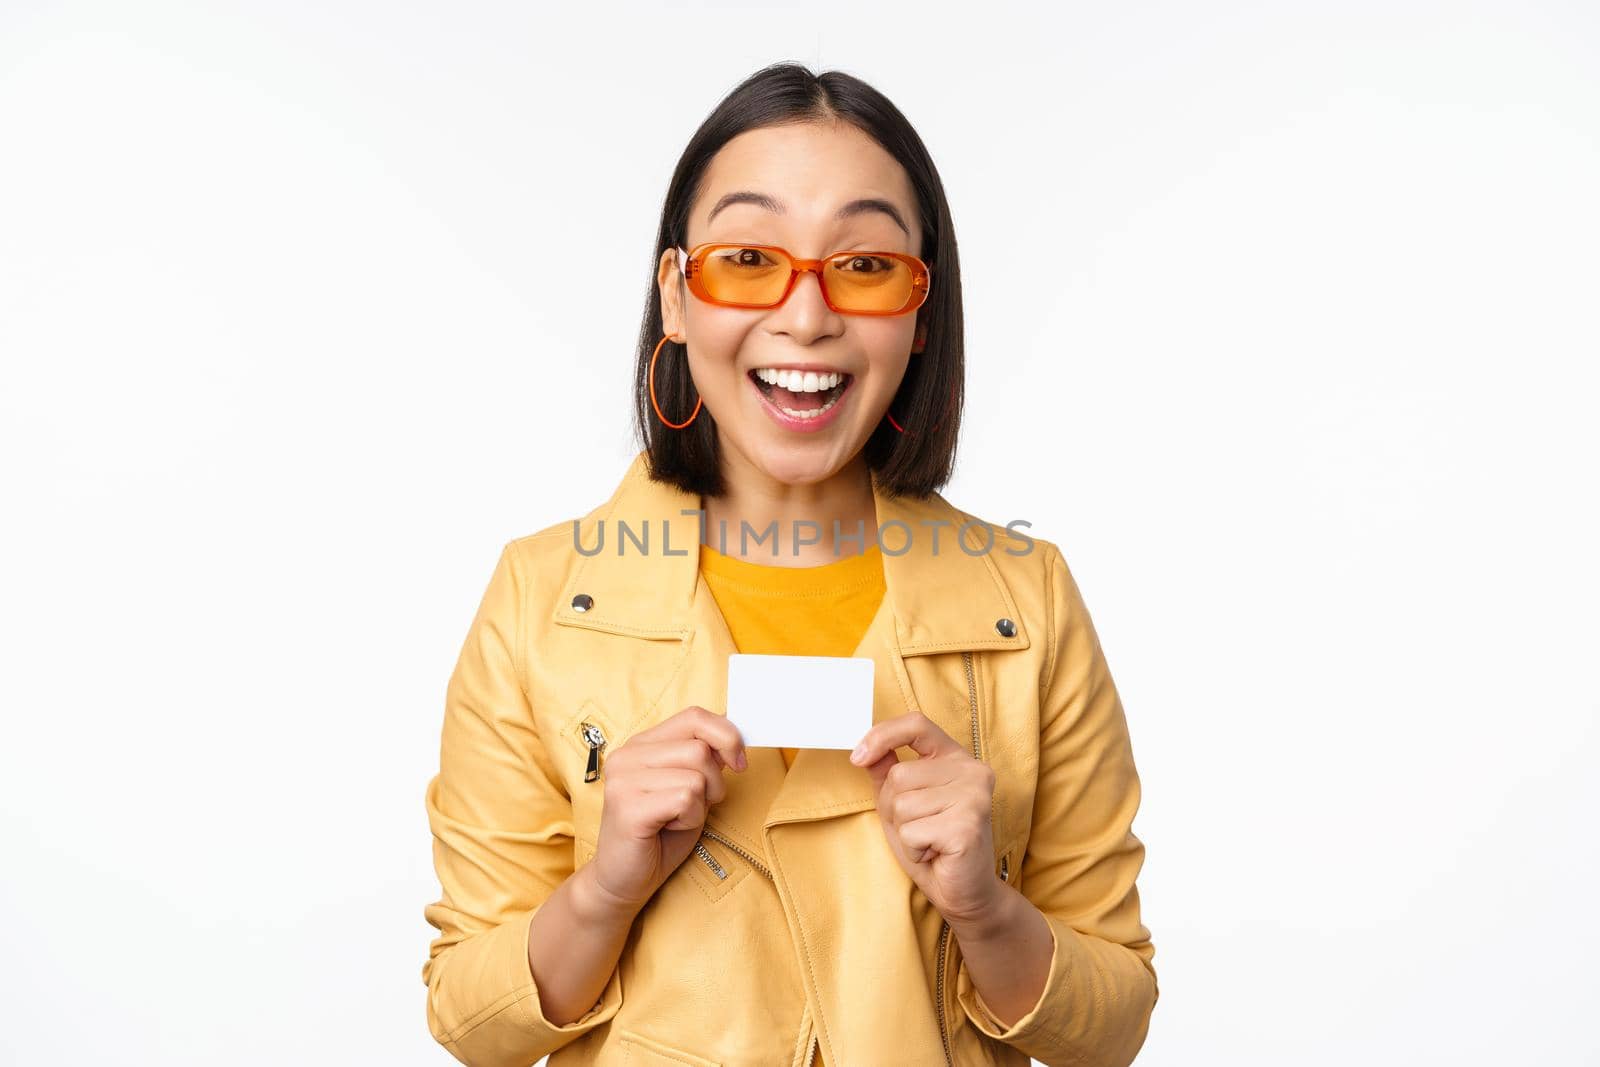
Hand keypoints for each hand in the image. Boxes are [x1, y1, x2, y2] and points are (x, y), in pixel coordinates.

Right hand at [589, 706, 747, 915]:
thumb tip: (735, 737)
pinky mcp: (628, 806)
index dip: (726, 735)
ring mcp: (623, 779)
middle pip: (700, 748)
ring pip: (696, 775)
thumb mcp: (690, 788)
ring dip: (700, 804)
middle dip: (714, 781)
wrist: (623, 881)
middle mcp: (627, 755)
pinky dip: (690, 818)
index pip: (694, 715)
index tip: (738, 763)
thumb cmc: (660, 835)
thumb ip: (706, 760)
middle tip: (695, 806)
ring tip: (676, 819)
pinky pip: (685, 799)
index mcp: (641, 744)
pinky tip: (668, 829)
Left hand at [850, 710, 1004, 926]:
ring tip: (929, 842)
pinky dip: (914, 849)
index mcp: (956, 757)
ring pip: (902, 804)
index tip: (857, 757)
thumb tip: (863, 750)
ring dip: (905, 831)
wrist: (964, 892)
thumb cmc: (932, 845)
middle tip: (919, 828)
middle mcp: (972, 770)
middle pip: (900, 774)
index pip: (916, 724)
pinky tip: (935, 854)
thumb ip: (886, 772)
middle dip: (894, 808)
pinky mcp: (967, 826)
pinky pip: (912, 831)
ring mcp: (974, 796)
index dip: (882, 735)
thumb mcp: (901, 803)